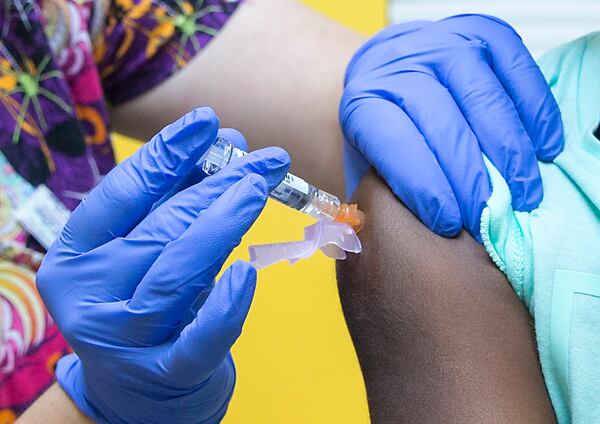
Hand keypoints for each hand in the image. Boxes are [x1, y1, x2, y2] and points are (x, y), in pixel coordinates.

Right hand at [37, 108, 289, 422]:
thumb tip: (224, 141)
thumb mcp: (143, 251)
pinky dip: (225, 307)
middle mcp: (89, 295)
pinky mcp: (164, 374)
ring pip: (177, 272)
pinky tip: (249, 273)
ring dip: (224, 223)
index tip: (209, 122)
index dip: (167, 154)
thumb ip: (175, 200)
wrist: (137, 393)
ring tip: (261, 188)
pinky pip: (199, 340)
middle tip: (263, 159)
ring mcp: (123, 339)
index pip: (121, 194)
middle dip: (216, 184)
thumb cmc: (143, 303)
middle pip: (159, 227)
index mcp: (76, 255)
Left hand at [340, 14, 562, 239]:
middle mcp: (401, 66)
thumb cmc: (387, 129)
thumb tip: (407, 241)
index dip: (423, 186)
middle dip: (471, 178)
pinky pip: (518, 70)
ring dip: (510, 152)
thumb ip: (384, 194)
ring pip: (484, 98)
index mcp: (363, 102)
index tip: (447, 223)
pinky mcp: (483, 32)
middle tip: (490, 217)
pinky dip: (536, 113)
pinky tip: (543, 149)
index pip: (393, 144)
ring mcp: (444, 43)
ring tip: (523, 193)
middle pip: (442, 124)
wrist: (392, 70)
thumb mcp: (369, 160)